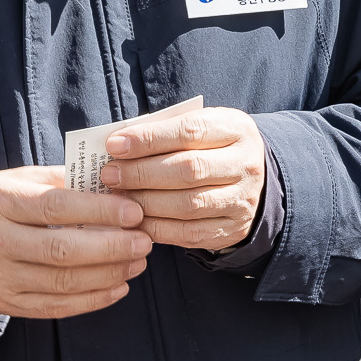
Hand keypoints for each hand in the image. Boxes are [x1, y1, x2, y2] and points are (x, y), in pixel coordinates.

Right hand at [0, 168, 151, 319]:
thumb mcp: (15, 182)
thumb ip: (59, 182)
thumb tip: (111, 185)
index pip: (55, 208)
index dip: (99, 211)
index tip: (134, 212)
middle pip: (61, 250)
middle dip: (111, 247)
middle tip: (144, 240)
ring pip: (61, 283)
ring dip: (108, 274)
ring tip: (137, 261)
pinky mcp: (5, 304)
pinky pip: (54, 308)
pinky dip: (91, 300)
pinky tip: (118, 287)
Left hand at [101, 107, 267, 253]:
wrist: (250, 181)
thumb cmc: (211, 148)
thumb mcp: (199, 128)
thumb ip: (165, 132)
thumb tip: (119, 144)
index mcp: (236, 129)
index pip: (190, 131)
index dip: (149, 139)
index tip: (115, 145)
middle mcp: (245, 165)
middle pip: (188, 169)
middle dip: (142, 173)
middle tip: (110, 175)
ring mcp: (242, 200)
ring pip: (187, 204)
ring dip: (145, 202)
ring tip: (118, 197)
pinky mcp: (232, 230)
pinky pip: (189, 233)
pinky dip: (156, 228)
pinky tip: (134, 220)